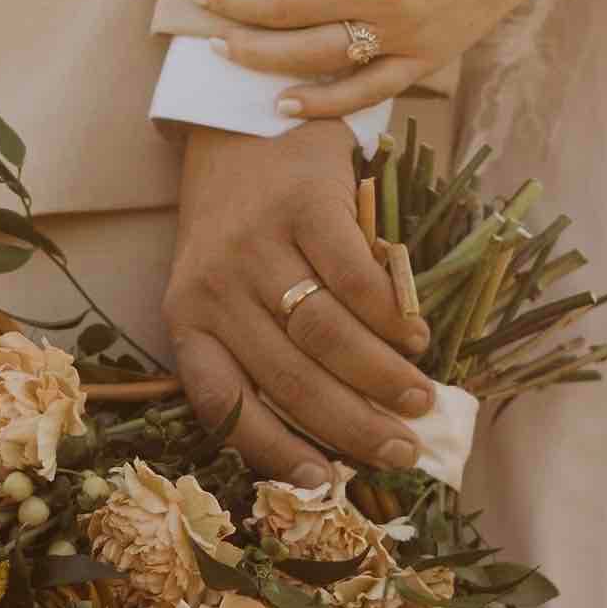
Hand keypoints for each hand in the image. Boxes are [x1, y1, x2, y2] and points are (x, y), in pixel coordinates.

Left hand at [163, 122, 436, 482]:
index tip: (324, 483)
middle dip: (352, 425)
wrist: (240, 124)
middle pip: (290, 377)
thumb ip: (264, 347)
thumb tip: (344, 428)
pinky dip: (391, 318)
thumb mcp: (225, 287)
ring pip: (326, 334)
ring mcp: (258, 243)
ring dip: (380, 378)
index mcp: (187, 318)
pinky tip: (414, 337)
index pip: (224, 403)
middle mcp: (214, 285)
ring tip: (419, 400)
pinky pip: (355, 279)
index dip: (274, 451)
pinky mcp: (304, 204)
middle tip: (403, 450)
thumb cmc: (240, 225)